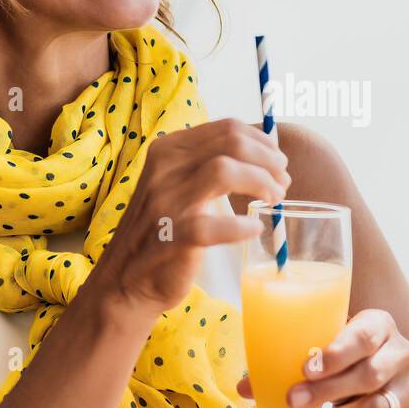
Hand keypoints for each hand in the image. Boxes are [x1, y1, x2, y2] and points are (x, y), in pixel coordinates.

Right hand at [83, 118, 289, 317]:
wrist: (125, 280)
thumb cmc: (162, 228)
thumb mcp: (178, 184)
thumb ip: (210, 164)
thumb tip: (268, 152)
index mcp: (168, 149)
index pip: (227, 128)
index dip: (262, 143)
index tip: (278, 163)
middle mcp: (163, 169)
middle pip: (232, 143)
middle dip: (268, 161)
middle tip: (283, 183)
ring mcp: (165, 202)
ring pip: (224, 171)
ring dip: (261, 183)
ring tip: (274, 200)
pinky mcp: (170, 237)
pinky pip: (212, 225)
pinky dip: (241, 227)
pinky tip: (254, 229)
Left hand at [235, 309, 408, 407]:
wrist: (391, 386)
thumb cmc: (349, 359)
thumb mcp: (329, 350)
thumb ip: (289, 361)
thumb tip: (244, 387)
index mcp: (380, 325)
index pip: (364, 336)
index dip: (336, 353)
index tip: (305, 368)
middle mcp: (401, 354)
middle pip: (369, 374)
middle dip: (328, 390)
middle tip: (292, 401)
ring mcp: (407, 391)